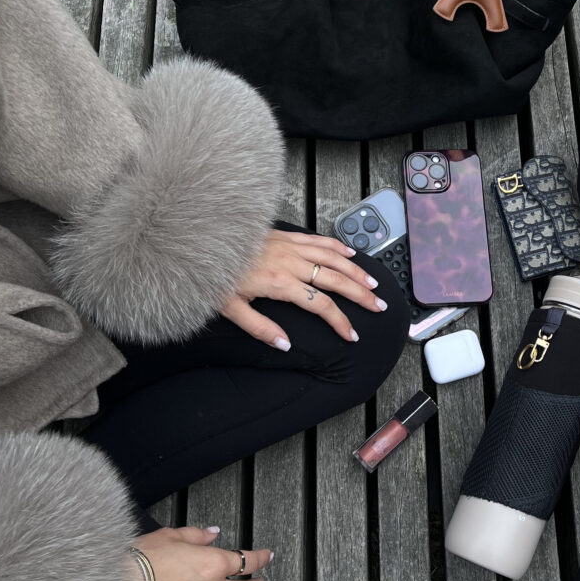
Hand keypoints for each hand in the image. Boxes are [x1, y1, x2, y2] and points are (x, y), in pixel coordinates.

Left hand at [222, 229, 386, 346]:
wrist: (200, 240)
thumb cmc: (212, 275)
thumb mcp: (230, 309)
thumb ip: (260, 328)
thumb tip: (285, 345)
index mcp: (279, 283)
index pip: (321, 305)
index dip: (340, 321)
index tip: (351, 334)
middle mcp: (290, 262)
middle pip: (335, 279)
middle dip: (360, 295)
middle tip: (378, 306)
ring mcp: (289, 246)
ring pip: (332, 258)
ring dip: (355, 270)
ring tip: (372, 283)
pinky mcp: (285, 235)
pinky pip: (318, 239)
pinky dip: (337, 246)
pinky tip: (349, 253)